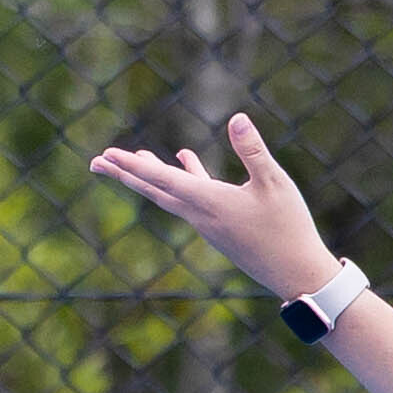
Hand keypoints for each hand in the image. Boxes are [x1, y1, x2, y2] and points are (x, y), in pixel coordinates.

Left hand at [89, 110, 338, 301]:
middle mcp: (200, 215)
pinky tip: (186, 160)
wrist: (297, 275)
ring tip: (130, 160)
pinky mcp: (219, 228)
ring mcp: (208, 224)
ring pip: (169, 195)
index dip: (133, 165)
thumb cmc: (289, 229)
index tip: (107, 155)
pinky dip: (183, 179)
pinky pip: (191, 199)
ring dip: (149, 176)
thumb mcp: (275, 184)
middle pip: (153, 190)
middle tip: (95, 162)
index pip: (162, 180)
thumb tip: (237, 117)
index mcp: (209, 203)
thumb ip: (253, 151)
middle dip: (124, 174)